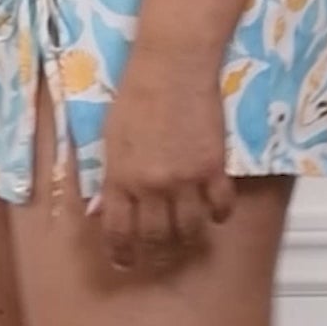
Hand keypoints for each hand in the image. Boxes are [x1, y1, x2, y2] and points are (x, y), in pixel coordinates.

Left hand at [85, 42, 235, 273]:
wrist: (172, 64)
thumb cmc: (135, 91)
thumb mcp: (110, 133)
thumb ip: (111, 173)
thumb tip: (106, 205)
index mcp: (119, 176)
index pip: (117, 230)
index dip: (121, 252)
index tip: (124, 261)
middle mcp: (150, 185)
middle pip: (155, 237)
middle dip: (155, 252)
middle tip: (159, 255)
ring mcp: (184, 179)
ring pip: (189, 230)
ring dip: (187, 239)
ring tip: (187, 238)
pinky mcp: (213, 168)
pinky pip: (221, 207)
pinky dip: (219, 215)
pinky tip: (215, 212)